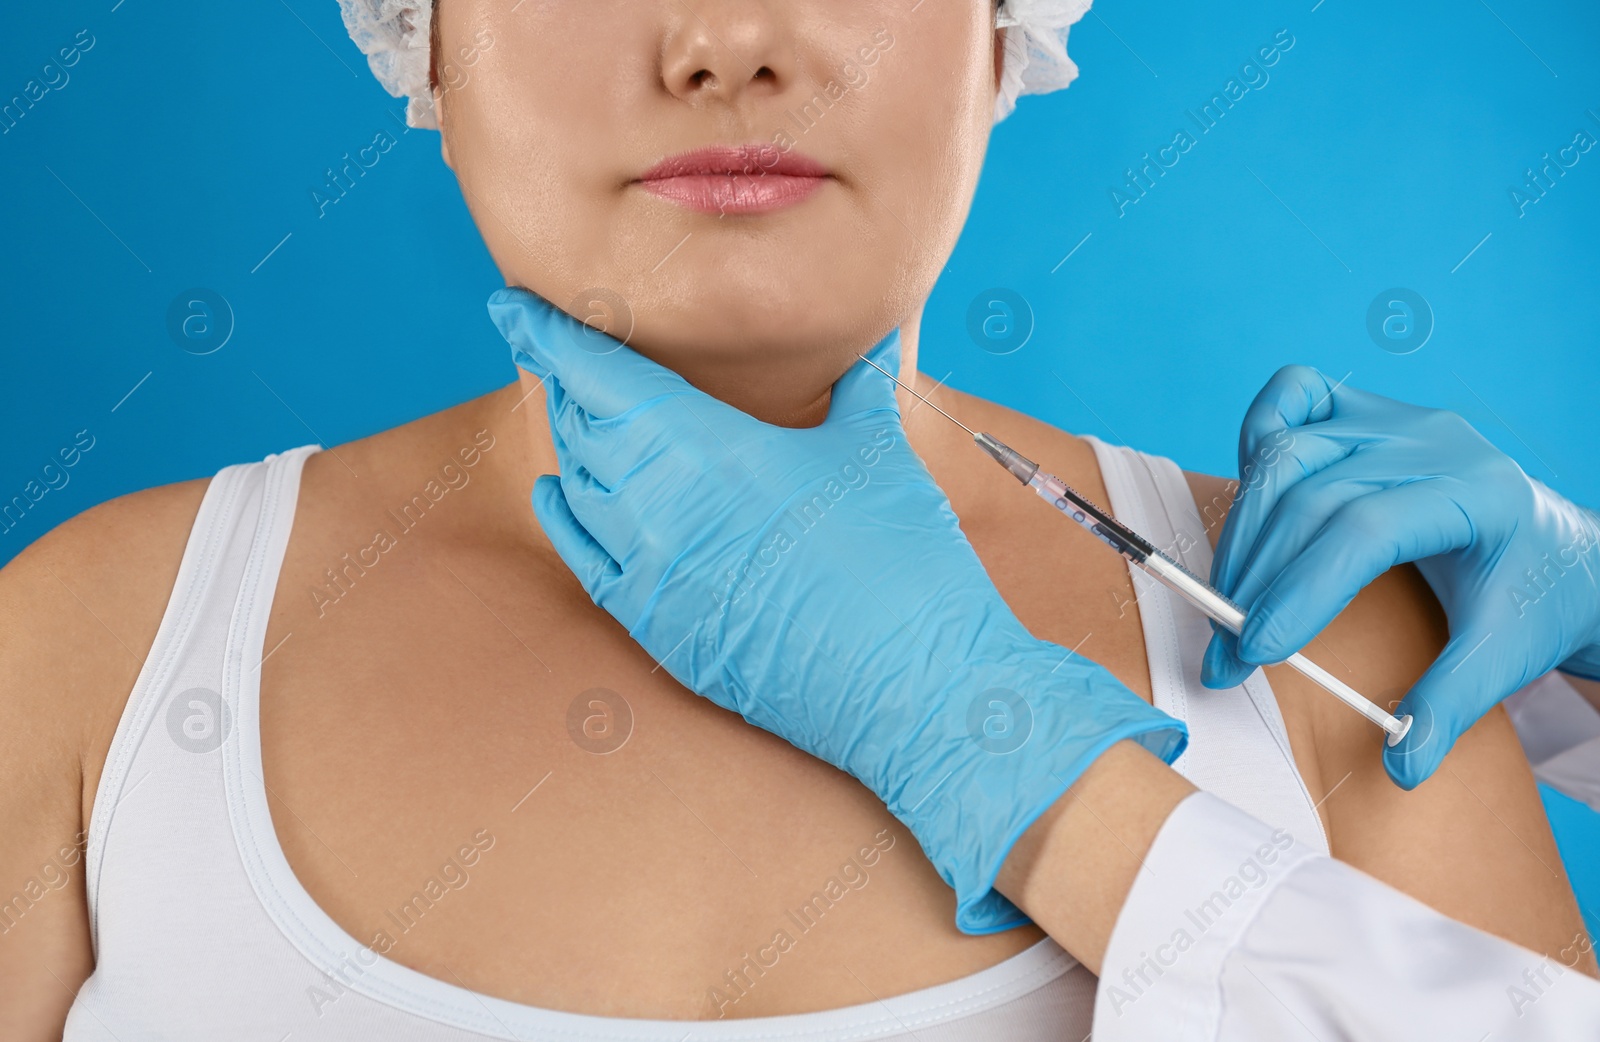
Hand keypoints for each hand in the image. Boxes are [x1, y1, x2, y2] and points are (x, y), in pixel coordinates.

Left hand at [487, 286, 1185, 933]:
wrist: (910, 686)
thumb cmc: (903, 560)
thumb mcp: (877, 451)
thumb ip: (857, 386)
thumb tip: (865, 341)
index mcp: (707, 446)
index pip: (597, 375)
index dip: (547, 335)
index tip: (514, 307)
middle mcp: (659, 505)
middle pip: (580, 425)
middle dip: (567, 383)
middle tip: (561, 351)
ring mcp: (651, 573)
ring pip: (579, 487)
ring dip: (573, 444)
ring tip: (576, 412)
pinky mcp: (657, 629)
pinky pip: (584, 560)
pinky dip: (565, 517)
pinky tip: (560, 492)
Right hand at [1201, 365, 1599, 787]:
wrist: (1562, 548)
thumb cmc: (1533, 596)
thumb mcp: (1506, 656)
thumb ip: (1450, 706)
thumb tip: (1400, 764)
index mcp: (1477, 492)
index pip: (1363, 530)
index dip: (1299, 590)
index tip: (1255, 651)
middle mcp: (1432, 441)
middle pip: (1311, 492)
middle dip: (1255, 578)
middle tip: (1224, 652)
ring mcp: (1394, 418)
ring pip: (1290, 451)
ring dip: (1244, 529)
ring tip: (1224, 600)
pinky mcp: (1365, 412)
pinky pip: (1295, 395)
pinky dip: (1258, 436)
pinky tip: (1249, 499)